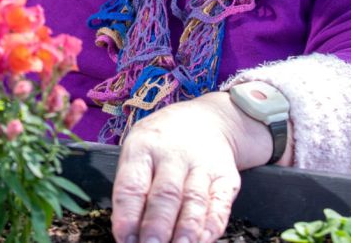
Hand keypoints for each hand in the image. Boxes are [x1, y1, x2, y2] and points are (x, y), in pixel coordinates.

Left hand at [110, 92, 273, 242]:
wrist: (209, 119)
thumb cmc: (163, 143)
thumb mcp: (139, 150)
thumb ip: (133, 189)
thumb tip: (129, 235)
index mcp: (143, 148)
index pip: (132, 184)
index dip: (128, 215)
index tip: (125, 239)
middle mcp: (173, 155)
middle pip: (165, 194)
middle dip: (157, 226)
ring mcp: (202, 166)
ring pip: (194, 200)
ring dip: (186, 230)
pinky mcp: (226, 178)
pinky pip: (220, 205)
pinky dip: (212, 226)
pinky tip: (203, 240)